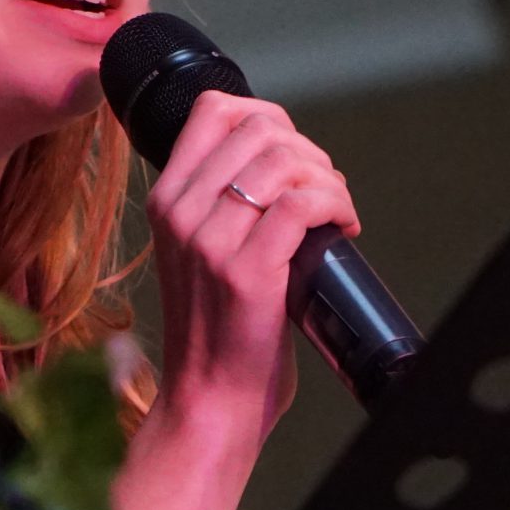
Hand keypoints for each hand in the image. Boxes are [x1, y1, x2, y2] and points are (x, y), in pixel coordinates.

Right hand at [141, 92, 359, 439]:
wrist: (209, 399)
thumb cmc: (217, 329)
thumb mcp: (197, 252)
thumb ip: (220, 205)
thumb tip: (281, 162)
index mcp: (166, 201)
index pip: (212, 110)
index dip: (268, 117)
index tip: (293, 154)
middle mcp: (181, 212)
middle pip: (258, 127)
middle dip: (307, 150)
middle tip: (324, 190)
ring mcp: (210, 240)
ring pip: (284, 159)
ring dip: (327, 178)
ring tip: (336, 211)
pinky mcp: (247, 270)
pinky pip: (304, 203)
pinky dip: (336, 205)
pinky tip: (343, 228)